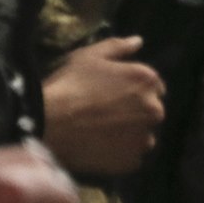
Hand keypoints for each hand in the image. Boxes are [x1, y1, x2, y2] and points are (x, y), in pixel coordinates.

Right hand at [42, 36, 165, 177]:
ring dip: (129, 134)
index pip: (153, 86)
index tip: (114, 95)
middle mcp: (155, 109)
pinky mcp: (132, 161)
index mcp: (148, 81)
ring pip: (143, 135)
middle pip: (150, 111)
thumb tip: (138, 41)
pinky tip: (100, 147)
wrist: (48, 124)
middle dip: (134, 112)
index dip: (133, 90)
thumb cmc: (69, 85)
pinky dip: (120, 153)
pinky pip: (131, 156)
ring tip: (101, 132)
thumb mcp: (90, 56)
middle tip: (104, 114)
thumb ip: (118, 47)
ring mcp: (144, 138)